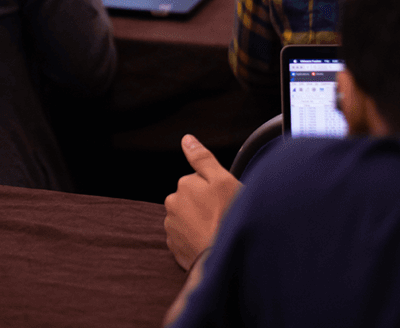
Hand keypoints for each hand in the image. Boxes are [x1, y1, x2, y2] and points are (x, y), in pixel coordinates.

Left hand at [163, 134, 241, 270]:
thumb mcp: (222, 180)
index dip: (215, 190)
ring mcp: (171, 228)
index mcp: (183, 185)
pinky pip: (186, 238)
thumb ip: (202, 158)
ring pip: (188, 219)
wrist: (223, 259)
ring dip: (199, 223)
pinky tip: (210, 243)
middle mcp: (172, 204)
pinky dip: (196, 239)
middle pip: (192, 199)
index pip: (199, 181)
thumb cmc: (228, 218)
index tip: (225, 200)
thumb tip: (186, 139)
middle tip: (223, 216)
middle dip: (204, 206)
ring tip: (217, 232)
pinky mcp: (175, 248)